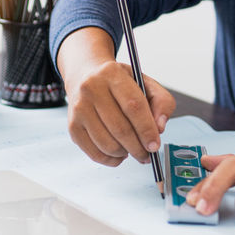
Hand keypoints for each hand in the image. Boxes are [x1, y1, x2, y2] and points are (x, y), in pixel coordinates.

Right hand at [57, 27, 175, 166]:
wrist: (85, 77)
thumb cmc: (118, 83)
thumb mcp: (145, 82)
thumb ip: (162, 102)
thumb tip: (159, 127)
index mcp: (112, 74)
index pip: (133, 106)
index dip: (147, 129)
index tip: (155, 145)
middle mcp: (91, 89)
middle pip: (120, 129)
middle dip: (138, 148)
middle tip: (147, 154)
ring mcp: (79, 108)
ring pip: (107, 144)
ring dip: (125, 153)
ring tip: (131, 149)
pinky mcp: (73, 126)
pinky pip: (95, 153)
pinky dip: (111, 159)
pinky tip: (119, 153)